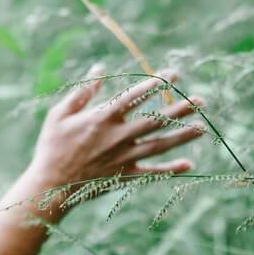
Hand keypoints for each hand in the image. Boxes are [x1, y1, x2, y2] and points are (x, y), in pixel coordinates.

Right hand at [27, 65, 205, 201]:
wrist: (51, 185)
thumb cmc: (52, 146)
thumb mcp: (60, 114)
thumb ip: (83, 92)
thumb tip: (99, 69)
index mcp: (102, 118)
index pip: (134, 96)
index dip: (155, 84)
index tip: (173, 75)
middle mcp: (118, 137)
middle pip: (155, 120)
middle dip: (179, 109)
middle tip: (201, 100)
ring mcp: (123, 157)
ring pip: (159, 144)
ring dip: (182, 136)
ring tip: (202, 127)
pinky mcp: (125, 175)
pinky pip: (152, 172)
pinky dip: (171, 169)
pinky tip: (189, 164)